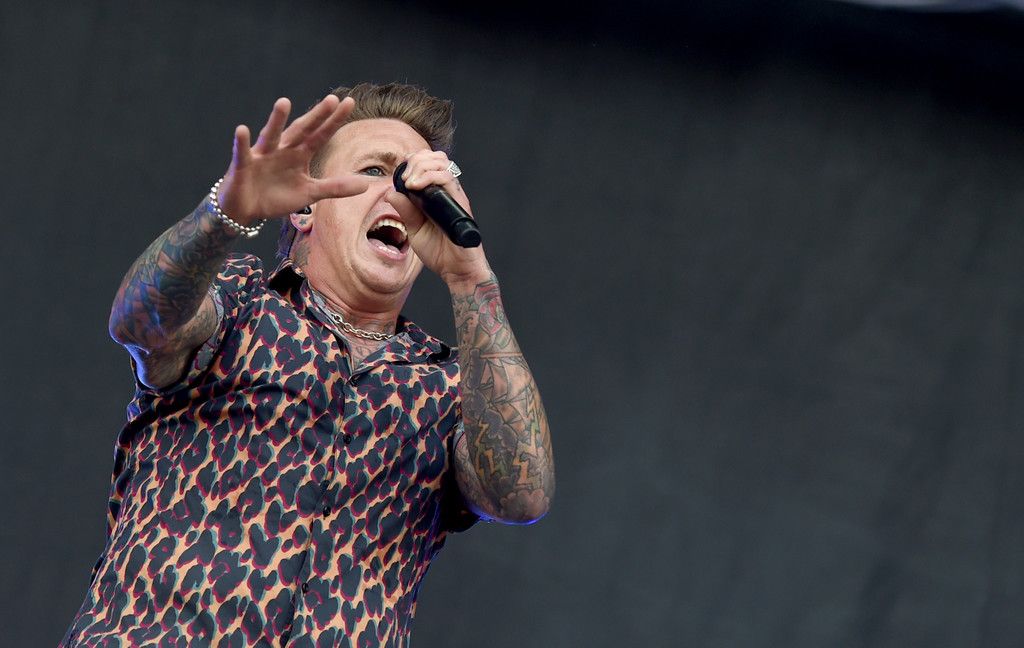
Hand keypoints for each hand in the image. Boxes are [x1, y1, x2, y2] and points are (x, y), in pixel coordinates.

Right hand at [217, 95, 368, 223]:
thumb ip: (335, 187)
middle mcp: (283, 149)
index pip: (320, 135)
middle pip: (301, 130)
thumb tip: (366, 185)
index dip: (334, 121)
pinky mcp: (243, 165)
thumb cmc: (277, 196)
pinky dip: (242, 143)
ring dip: (277, 120)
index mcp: (300, 154)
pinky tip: (242, 130)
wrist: (247, 209)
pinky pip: (242, 153)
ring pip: (271, 135)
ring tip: (284, 103)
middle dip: (315, 116)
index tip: (349, 102)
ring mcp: (263, 155)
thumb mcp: (310, 193)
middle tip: (331, 100)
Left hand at [387, 150, 491, 288]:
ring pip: (442, 163)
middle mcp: (448, 192)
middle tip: (403, 177)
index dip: (414, 160)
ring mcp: (455, 196)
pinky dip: (428, 177)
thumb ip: (405, 211)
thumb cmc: (439, 252)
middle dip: (416, 160)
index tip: (400, 171)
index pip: (429, 163)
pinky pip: (447, 179)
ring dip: (420, 166)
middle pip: (436, 158)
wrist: (456, 270)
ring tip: (408, 181)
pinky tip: (414, 186)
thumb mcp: (414, 229)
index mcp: (437, 195)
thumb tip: (390, 192)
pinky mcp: (460, 203)